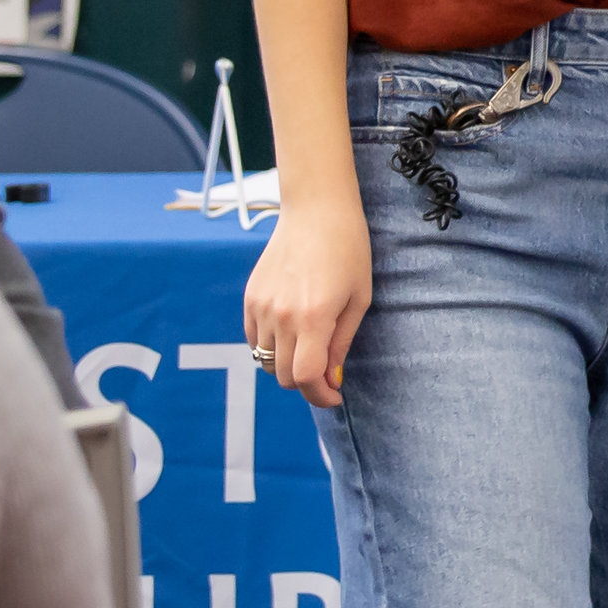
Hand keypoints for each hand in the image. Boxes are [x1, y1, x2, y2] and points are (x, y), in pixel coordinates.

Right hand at [243, 199, 370, 407]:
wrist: (316, 210)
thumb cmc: (348, 250)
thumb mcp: (358, 298)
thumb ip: (341, 343)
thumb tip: (331, 380)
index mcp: (313, 317)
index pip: (305, 378)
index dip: (320, 396)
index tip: (334, 396)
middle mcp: (281, 316)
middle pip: (284, 376)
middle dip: (307, 384)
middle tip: (326, 376)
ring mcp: (261, 307)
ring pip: (266, 361)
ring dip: (288, 365)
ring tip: (310, 349)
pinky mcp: (249, 299)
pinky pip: (254, 340)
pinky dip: (271, 347)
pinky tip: (292, 332)